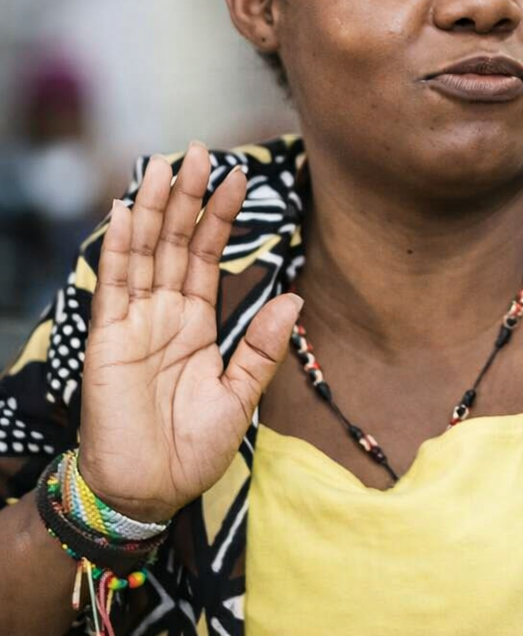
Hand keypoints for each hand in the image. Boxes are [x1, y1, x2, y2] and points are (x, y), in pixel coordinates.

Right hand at [76, 143, 302, 522]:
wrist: (150, 491)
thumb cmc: (192, 448)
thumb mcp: (241, 394)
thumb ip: (263, 346)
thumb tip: (294, 295)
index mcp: (197, 324)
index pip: (208, 256)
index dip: (221, 217)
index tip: (240, 177)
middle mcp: (164, 315)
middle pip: (176, 242)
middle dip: (188, 197)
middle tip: (200, 150)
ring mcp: (135, 323)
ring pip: (145, 252)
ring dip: (154, 208)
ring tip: (166, 165)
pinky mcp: (109, 339)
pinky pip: (115, 285)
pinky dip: (119, 246)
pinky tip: (126, 211)